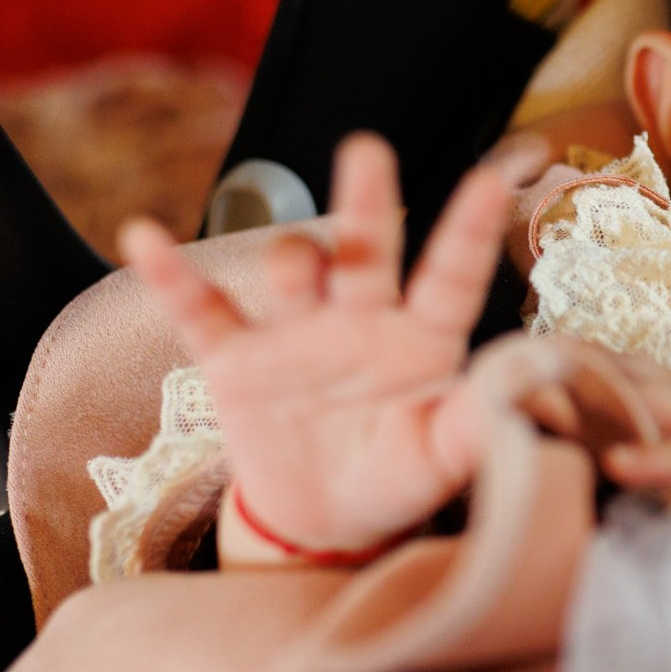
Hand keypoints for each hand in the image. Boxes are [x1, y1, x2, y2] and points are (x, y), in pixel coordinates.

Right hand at [119, 133, 511, 557]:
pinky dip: (172, 277)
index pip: (452, 277)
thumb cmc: (398, 479)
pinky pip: (202, 312)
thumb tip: (527, 391)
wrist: (326, 522)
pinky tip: (143, 237)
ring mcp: (297, 332)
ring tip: (296, 269)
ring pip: (293, 272)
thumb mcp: (442, 461)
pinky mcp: (237, 360)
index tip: (492, 182)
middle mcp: (361, 318)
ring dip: (292, 262)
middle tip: (367, 149)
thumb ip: (476, 425)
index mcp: (424, 338)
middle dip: (365, 202)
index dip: (470, 233)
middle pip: (364, 250)